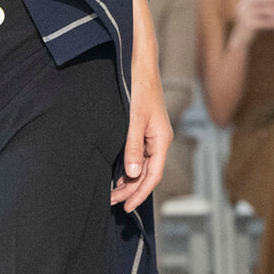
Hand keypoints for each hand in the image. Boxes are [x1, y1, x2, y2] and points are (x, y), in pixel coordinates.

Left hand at [111, 70, 172, 213]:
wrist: (140, 67)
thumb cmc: (140, 89)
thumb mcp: (134, 120)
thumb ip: (133, 147)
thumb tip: (132, 174)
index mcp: (161, 140)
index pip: (153, 175)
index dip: (140, 193)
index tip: (127, 206)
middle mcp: (158, 141)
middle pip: (147, 174)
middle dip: (131, 190)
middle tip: (112, 202)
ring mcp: (151, 137)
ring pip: (142, 167)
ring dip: (128, 181)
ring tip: (111, 193)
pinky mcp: (143, 132)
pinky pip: (138, 157)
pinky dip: (128, 169)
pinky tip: (117, 176)